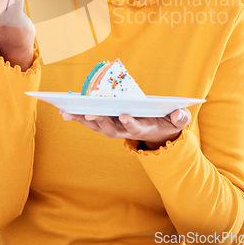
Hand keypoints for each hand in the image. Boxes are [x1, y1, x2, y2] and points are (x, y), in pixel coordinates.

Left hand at [59, 108, 190, 149]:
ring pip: (96, 126)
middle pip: (110, 128)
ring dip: (82, 119)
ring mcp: (113, 129)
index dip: (130, 123)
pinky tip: (64, 111)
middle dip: (100, 120)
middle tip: (89, 112)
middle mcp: (125, 131)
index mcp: (143, 127)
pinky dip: (77, 117)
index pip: (136, 127)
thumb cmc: (165, 122)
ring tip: (67, 111)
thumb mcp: (176, 120)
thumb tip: (179, 114)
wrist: (156, 133)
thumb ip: (179, 117)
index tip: (124, 115)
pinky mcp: (105, 124)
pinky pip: (90, 121)